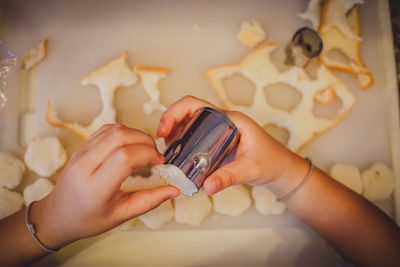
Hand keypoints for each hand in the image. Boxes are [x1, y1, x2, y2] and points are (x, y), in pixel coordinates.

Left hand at [31, 124, 179, 248]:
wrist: (58, 214)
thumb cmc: (88, 219)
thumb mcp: (121, 216)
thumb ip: (150, 201)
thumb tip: (174, 190)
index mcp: (95, 188)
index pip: (124, 158)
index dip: (147, 154)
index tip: (159, 162)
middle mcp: (85, 166)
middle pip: (120, 137)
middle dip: (145, 140)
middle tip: (154, 155)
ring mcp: (81, 153)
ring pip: (114, 130)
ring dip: (136, 135)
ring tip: (144, 150)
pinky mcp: (82, 146)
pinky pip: (106, 130)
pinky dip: (124, 133)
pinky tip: (130, 146)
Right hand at [157, 96, 306, 194]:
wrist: (282, 170)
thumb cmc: (272, 163)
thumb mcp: (251, 169)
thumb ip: (229, 176)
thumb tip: (206, 186)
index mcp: (229, 119)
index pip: (195, 105)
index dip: (175, 113)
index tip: (164, 131)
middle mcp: (222, 121)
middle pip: (188, 113)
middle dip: (170, 124)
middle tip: (162, 143)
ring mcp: (218, 132)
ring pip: (189, 126)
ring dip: (175, 135)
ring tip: (167, 152)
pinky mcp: (217, 144)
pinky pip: (195, 139)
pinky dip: (183, 145)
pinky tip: (179, 158)